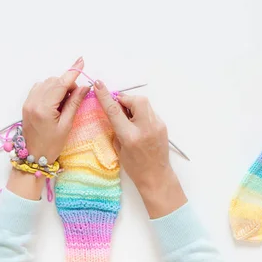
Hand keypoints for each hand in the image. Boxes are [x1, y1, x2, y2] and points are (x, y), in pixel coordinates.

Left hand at [7, 57, 88, 199]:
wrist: (33, 156)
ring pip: (47, 83)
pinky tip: (55, 101)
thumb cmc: (52, 144)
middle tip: (75, 97)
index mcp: (44, 108)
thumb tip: (84, 86)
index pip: (61, 84)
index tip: (81, 61)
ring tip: (65, 102)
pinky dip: (50, 89)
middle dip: (67, 84)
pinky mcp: (26, 104)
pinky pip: (39, 88)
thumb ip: (74, 103)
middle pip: (54, 81)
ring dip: (58, 86)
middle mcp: (33, 101)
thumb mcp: (66, 125)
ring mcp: (28, 102)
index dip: (72, 71)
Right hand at [93, 80, 186, 218]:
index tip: (98, 84)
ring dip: (133, 105)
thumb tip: (113, 110)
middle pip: (136, 100)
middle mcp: (145, 128)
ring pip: (144, 104)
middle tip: (118, 106)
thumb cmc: (134, 166)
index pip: (115, 110)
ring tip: (128, 117)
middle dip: (125, 99)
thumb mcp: (119, 147)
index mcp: (130, 136)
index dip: (105, 96)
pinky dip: (140, 113)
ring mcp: (157, 125)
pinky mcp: (162, 125)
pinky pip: (149, 111)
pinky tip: (137, 124)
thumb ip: (116, 127)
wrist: (157, 177)